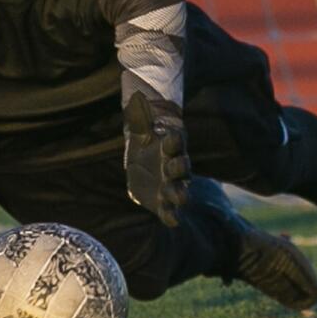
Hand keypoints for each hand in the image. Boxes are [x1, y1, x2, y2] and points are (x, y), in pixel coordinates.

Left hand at [123, 94, 190, 226]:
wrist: (143, 163)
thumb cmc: (146, 143)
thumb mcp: (140, 130)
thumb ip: (139, 117)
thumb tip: (135, 97)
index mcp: (169, 146)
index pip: (176, 141)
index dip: (174, 140)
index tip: (171, 136)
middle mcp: (174, 166)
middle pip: (181, 167)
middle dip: (180, 167)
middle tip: (176, 166)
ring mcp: (170, 184)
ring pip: (179, 190)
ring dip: (179, 193)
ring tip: (177, 198)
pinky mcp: (163, 201)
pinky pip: (170, 211)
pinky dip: (172, 216)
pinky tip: (173, 220)